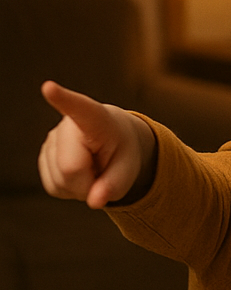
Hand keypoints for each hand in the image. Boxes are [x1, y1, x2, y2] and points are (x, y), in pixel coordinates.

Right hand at [37, 81, 153, 206]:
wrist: (110, 141)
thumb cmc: (122, 149)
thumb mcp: (129, 167)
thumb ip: (116, 184)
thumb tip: (94, 201)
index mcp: (95, 118)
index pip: (78, 107)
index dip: (62, 99)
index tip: (49, 87)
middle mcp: (67, 125)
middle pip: (70, 169)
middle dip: (88, 183)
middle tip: (103, 172)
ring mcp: (51, 141)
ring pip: (60, 181)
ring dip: (80, 187)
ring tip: (93, 168)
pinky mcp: (42, 157)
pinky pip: (54, 187)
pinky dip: (70, 189)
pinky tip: (80, 173)